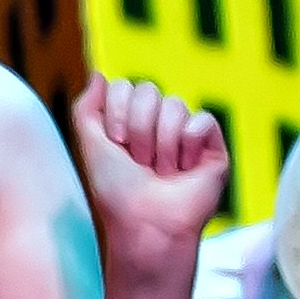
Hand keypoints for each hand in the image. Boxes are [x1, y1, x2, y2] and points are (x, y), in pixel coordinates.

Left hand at [69, 74, 233, 291]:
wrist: (146, 224)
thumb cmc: (117, 191)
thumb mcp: (91, 146)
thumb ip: (87, 108)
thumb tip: (99, 74)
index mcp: (129, 122)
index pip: (125, 86)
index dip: (118, 112)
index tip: (116, 143)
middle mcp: (158, 124)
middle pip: (149, 91)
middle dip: (139, 128)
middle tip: (140, 162)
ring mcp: (186, 134)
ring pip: (175, 104)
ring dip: (161, 143)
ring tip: (163, 171)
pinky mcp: (212, 146)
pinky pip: (202, 119)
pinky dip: (189, 144)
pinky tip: (186, 169)